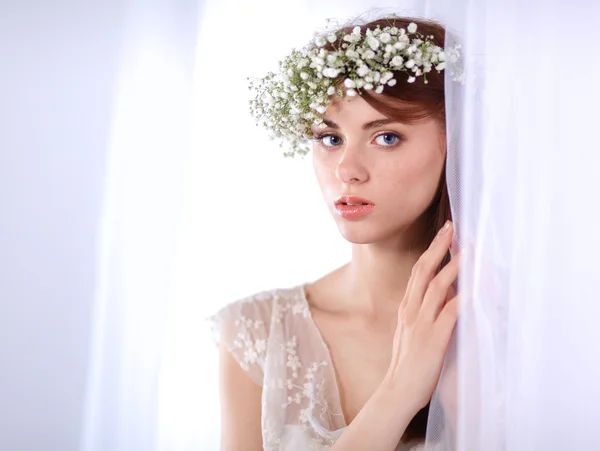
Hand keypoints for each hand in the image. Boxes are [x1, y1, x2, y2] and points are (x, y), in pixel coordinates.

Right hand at [384, 220, 459, 413]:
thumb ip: (420, 314)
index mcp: (406, 308)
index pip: (417, 272)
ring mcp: (421, 322)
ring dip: (455, 265)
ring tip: (469, 249)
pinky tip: (476, 286)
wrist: (397, 391)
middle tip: (452, 228)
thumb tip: (438, 298)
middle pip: (425, 270)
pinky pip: (452, 310)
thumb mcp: (409, 333)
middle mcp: (411, 310)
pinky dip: (465, 295)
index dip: (430, 251)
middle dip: (439, 246)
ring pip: (438, 285)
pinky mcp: (434, 337)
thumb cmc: (406, 366)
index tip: (442, 235)